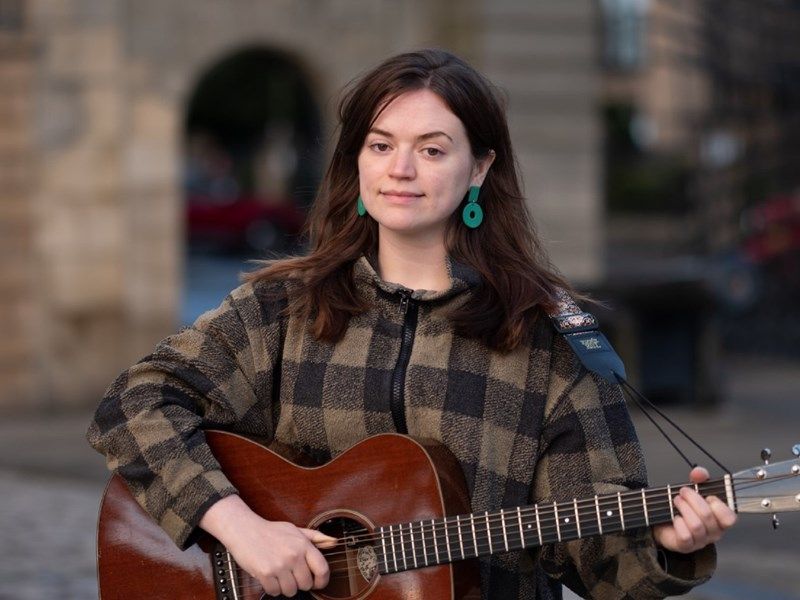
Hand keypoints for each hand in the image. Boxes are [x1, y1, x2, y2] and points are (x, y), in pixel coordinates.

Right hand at [200, 495, 335, 596]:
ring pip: (291, 591)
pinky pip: (275, 592)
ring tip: (279, 574)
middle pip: (306, 584)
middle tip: (291, 574)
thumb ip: (315, 537)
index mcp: (303, 545)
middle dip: (300, 583)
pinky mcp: (265, 574)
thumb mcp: (295, 529)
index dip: (322, 580)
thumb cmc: (271, 531)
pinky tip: (269, 576)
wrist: (245, 530)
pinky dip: (272, 588)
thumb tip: (334, 542)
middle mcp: (294, 555)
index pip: (322, 569)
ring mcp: (280, 565)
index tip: (317, 583)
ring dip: (285, 586)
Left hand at [653, 466, 736, 552]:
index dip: (718, 505)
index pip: (730, 518)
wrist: (664, 521)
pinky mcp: (686, 546)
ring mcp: (700, 541)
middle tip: (683, 492)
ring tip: (676, 500)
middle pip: (708, 516)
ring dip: (683, 508)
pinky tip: (675, 517)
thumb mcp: (694, 489)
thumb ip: (699, 478)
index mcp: (720, 520)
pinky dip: (678, 523)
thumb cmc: (685, 507)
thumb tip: (699, 473)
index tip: (707, 496)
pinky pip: (685, 536)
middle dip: (692, 499)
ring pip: (696, 525)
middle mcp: (713, 533)